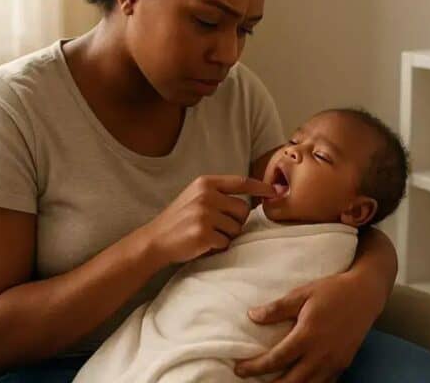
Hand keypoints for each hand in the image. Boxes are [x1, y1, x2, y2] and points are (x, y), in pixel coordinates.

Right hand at [143, 175, 275, 264]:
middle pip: (243, 209)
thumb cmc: (179, 220)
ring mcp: (204, 214)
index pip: (241, 182)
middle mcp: (206, 195)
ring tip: (207, 234)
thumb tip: (253, 199)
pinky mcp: (203, 233)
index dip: (261, 187)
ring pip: (236, 228)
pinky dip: (218, 247)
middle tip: (218, 227)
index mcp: (205, 183)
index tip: (274, 192)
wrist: (155, 240)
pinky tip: (202, 244)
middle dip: (236, 222)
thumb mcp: (196, 196)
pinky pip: (226, 242)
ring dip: (226, 235)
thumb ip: (220, 194)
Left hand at [234, 272, 381, 382]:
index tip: (239, 369)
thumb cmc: (333, 290)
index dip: (255, 367)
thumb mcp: (302, 293)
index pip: (276, 360)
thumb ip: (277, 308)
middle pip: (290, 382)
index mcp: (307, 336)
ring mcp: (334, 363)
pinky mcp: (343, 365)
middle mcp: (321, 355)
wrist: (366, 294)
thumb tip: (252, 316)